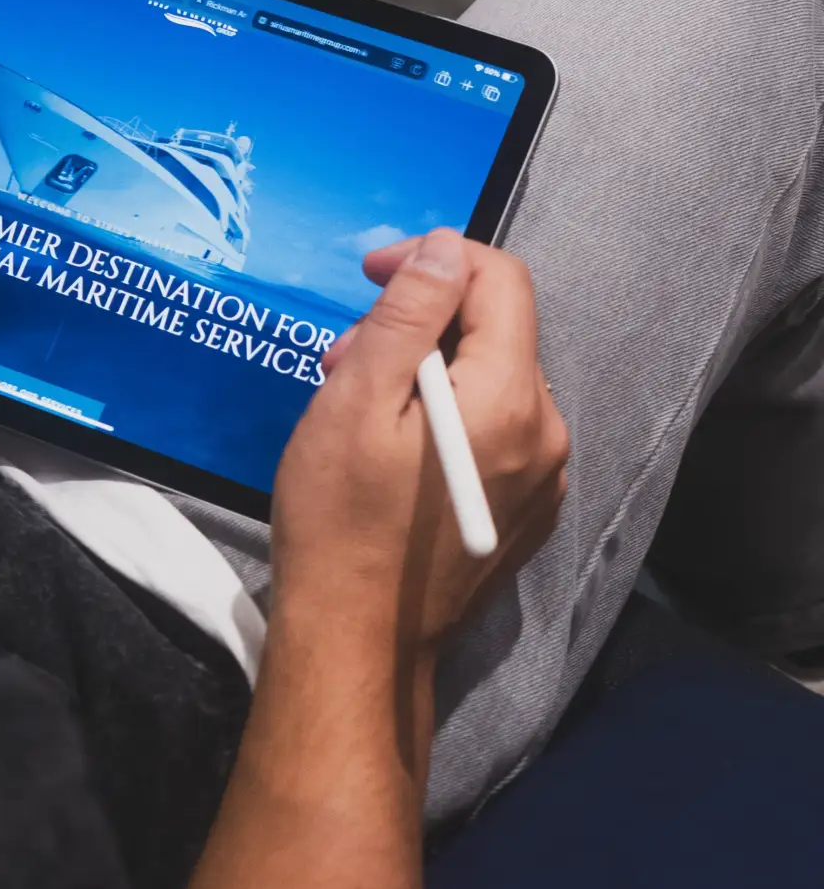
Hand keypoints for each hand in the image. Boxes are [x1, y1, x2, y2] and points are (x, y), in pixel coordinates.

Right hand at [269, 228, 568, 672]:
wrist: (358, 640)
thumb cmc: (341, 519)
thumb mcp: (357, 400)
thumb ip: (409, 315)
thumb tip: (446, 248)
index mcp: (509, 399)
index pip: (501, 282)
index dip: (435, 260)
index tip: (371, 276)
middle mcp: (547, 433)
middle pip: (495, 331)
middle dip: (420, 324)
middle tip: (344, 358)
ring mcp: (545, 478)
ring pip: (492, 380)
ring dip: (427, 371)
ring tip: (358, 408)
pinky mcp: (528, 510)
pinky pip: (497, 430)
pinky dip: (447, 416)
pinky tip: (394, 449)